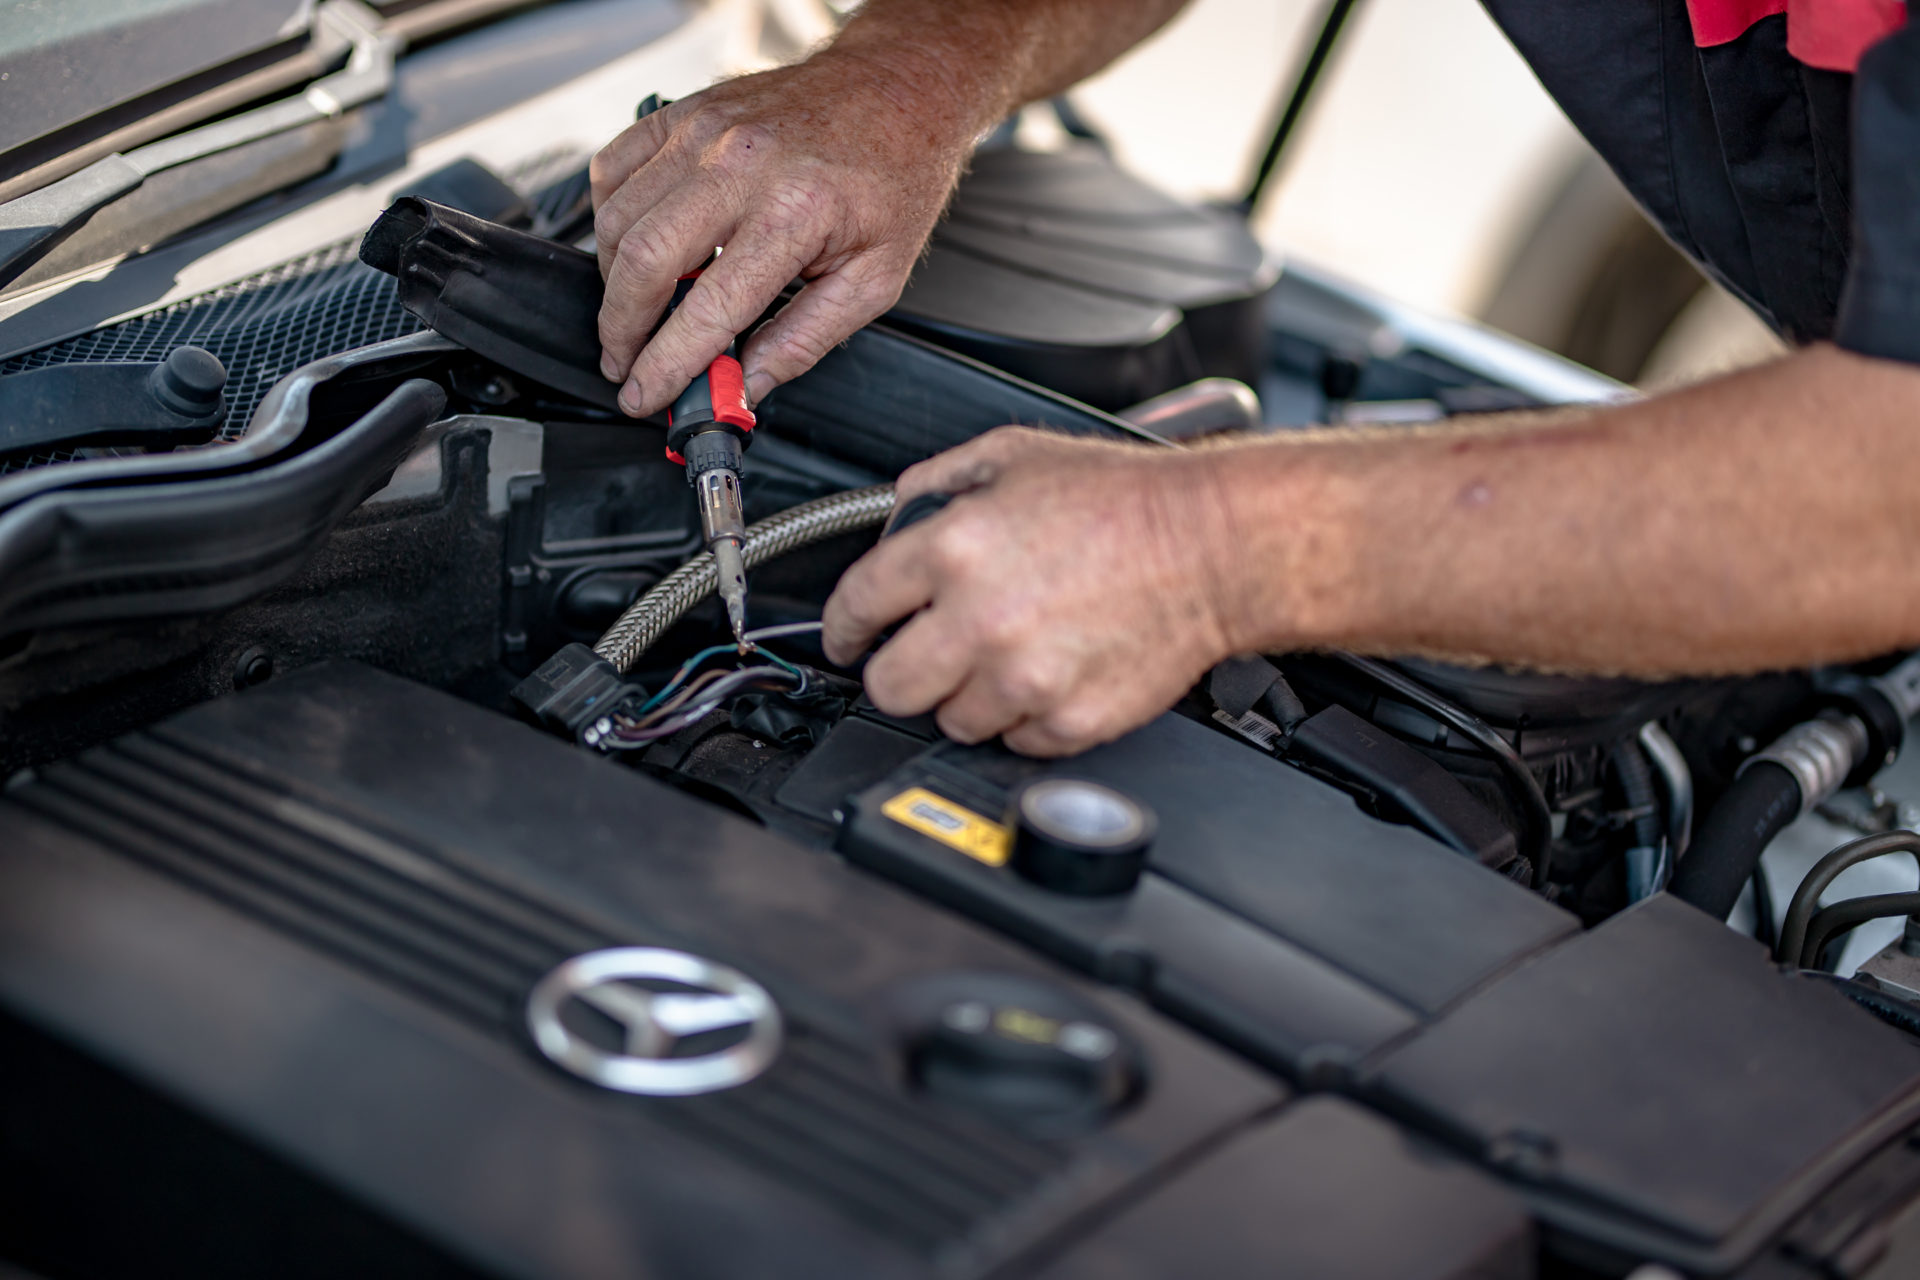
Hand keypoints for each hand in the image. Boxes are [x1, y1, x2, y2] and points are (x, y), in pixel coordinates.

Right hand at [589, 52, 974, 416]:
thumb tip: (746, 387)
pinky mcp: (686, 111)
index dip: (665, 365)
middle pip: (642, 261)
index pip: (707, 310)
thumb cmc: (893, 179)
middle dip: (620, 328)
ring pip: (616, 217)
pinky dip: (609, 217)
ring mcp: (704, 131)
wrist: (896, 91)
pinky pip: (613, 168)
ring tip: (635, 313)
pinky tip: (634, 247)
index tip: (644, 395)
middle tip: (623, 363)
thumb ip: (804, 340)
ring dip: (613, 280)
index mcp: (793, 213)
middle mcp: (739, 165)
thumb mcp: (874, 279)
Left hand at [822, 428, 1244, 756]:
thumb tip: (896, 515)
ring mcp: (1024, 678)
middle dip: (898, 671)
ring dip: (964, 696)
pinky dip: (1023, 716)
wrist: (1213, 547)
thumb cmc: (1127, 500)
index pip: (855, 606)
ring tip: (1002, 657)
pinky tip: (1047, 673)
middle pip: (889, 686)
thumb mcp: (1016, 455)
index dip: (842, 627)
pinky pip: (1014, 739)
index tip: (848, 638)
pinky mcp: (1068, 719)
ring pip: (949, 721)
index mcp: (955, 548)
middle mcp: (980, 618)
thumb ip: (939, 483)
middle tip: (921, 656)